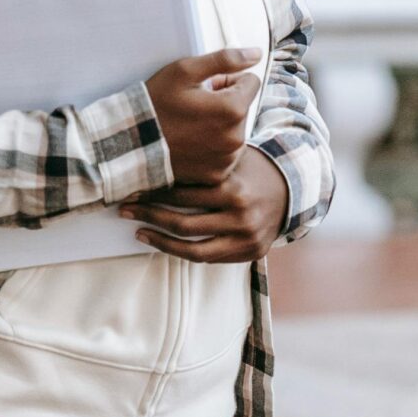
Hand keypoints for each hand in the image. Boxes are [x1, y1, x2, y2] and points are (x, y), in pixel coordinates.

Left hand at [123, 147, 287, 264]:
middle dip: (149, 216)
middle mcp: (239, 215)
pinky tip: (163, 243)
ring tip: (139, 231)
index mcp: (233, 187)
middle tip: (124, 209)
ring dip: (160, 241)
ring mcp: (245, 237)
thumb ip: (202, 163)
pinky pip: (207, 258)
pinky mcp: (249, 253)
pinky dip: (181, 252)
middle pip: (183, 222)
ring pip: (192, 248)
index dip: (152, 195)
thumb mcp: (231, 159)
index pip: (182, 194)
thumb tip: (154, 158)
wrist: (293, 189)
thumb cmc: (252, 169)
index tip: (131, 191)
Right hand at [145, 47, 261, 187]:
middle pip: (243, 108)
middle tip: (194, 106)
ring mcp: (227, 158)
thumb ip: (225, 59)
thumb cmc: (155, 105)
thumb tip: (256, 54)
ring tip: (190, 125)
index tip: (206, 87)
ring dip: (219, 125)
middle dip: (223, 103)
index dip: (228, 80)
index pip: (251, 82)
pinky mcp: (217, 174)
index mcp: (233, 109)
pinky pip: (225, 153)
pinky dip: (213, 146)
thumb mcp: (185, 71)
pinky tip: (191, 143)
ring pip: (235, 130)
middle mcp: (236, 137)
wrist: (131, 145)